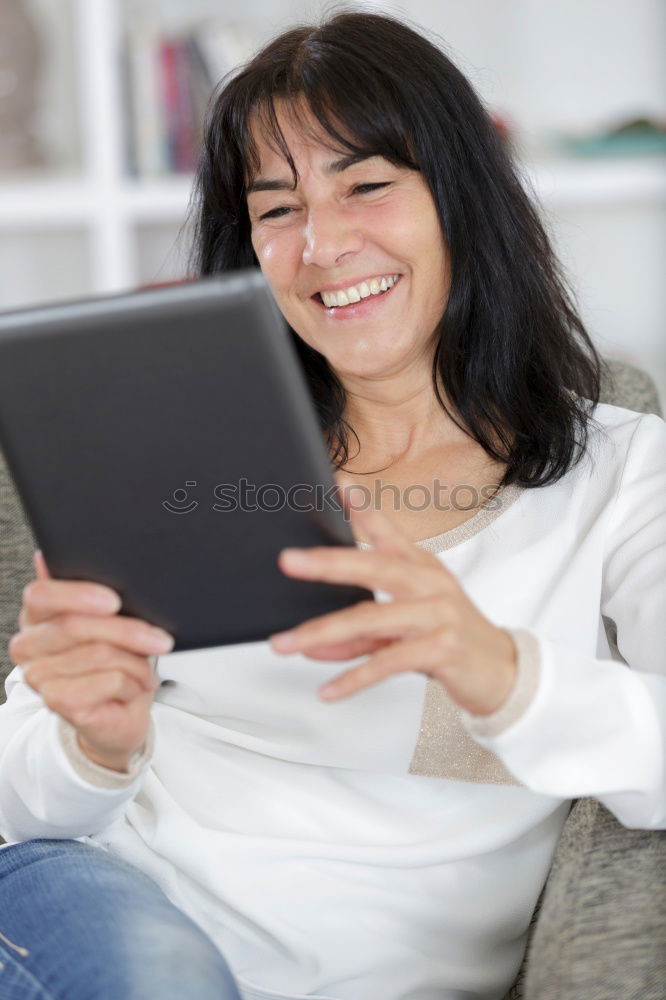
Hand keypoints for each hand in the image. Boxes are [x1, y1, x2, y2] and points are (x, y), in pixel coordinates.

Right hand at [9, 551, 173, 771]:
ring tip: (147, 668)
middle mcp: (28, 644)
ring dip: (136, 662)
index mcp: (36, 615)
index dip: (78, 594)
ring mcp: (38, 675)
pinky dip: (133, 683)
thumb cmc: (115, 661)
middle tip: (161, 639)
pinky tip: (135, 687)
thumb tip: (50, 556)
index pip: (41, 594)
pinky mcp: (56, 701)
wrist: (120, 713)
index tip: (115, 600)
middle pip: (77, 625)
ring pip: (99, 654)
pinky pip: (107, 680)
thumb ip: (88, 589)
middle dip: (128, 631)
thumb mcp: (109, 618)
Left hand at [269, 500, 516, 714]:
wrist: (503, 672)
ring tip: (286, 643)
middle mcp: (431, 583)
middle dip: (328, 564)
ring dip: (322, 633)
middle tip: (289, 561)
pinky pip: (387, 663)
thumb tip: (311, 644)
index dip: (363, 509)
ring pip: (370, 619)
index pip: (388, 532)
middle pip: (374, 567)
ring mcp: (439, 614)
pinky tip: (328, 691)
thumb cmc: (449, 638)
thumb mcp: (406, 624)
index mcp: (422, 567)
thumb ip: (360, 630)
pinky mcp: (442, 649)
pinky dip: (353, 678)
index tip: (337, 486)